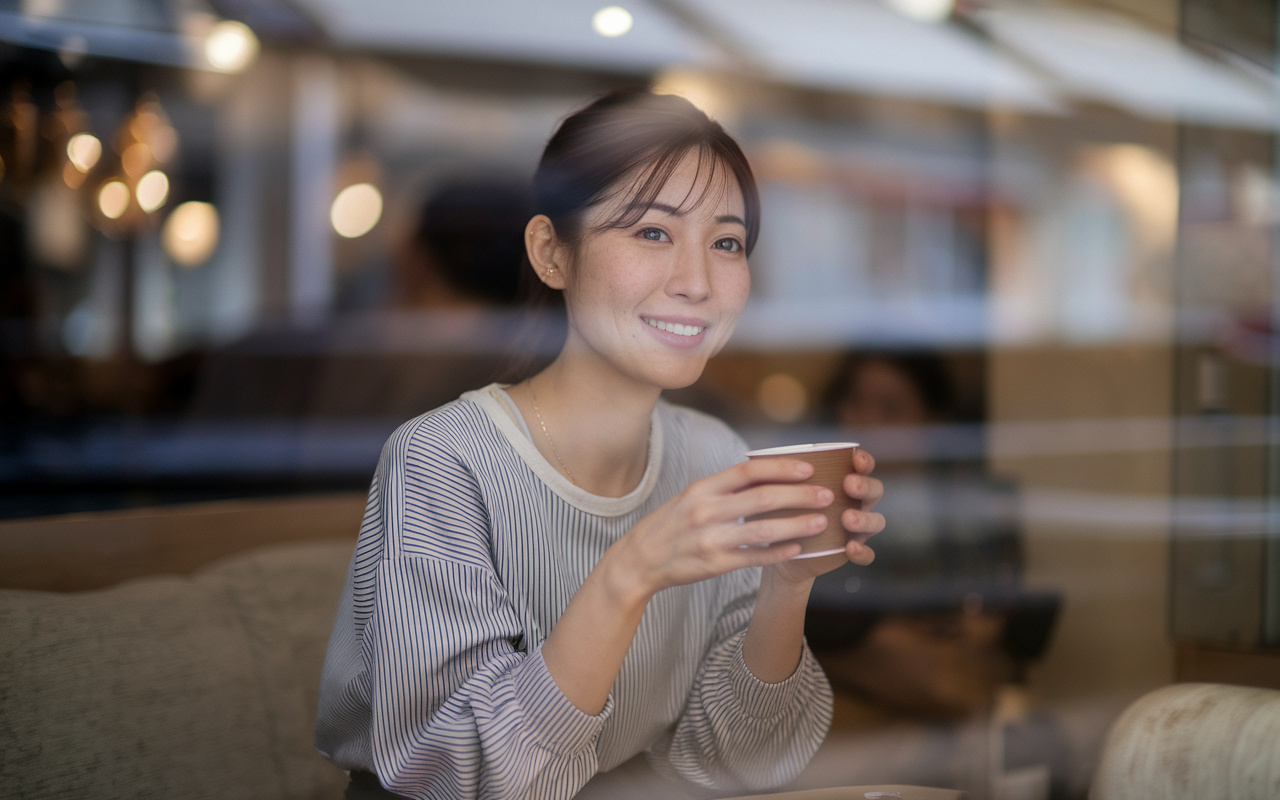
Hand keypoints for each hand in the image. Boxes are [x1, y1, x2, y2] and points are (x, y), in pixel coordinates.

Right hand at [604, 457, 835, 602]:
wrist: (639, 560)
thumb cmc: (671, 524)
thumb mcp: (691, 496)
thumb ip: (724, 487)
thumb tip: (763, 472)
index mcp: (703, 488)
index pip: (749, 470)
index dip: (781, 468)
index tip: (808, 467)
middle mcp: (707, 510)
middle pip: (763, 498)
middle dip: (800, 495)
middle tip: (827, 494)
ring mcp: (711, 538)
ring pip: (764, 529)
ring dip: (798, 524)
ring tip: (821, 521)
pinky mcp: (715, 564)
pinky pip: (754, 556)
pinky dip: (779, 552)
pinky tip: (799, 548)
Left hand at [767, 447, 885, 584]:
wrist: (781, 548)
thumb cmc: (783, 511)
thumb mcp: (781, 491)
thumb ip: (781, 474)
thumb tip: (756, 455)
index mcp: (843, 481)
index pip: (862, 466)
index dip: (864, 461)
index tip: (855, 458)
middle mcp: (856, 502)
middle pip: (874, 490)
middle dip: (864, 486)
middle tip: (848, 484)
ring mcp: (857, 528)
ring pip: (875, 521)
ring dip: (864, 518)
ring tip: (847, 518)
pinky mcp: (852, 550)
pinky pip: (867, 554)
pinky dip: (863, 552)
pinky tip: (850, 548)